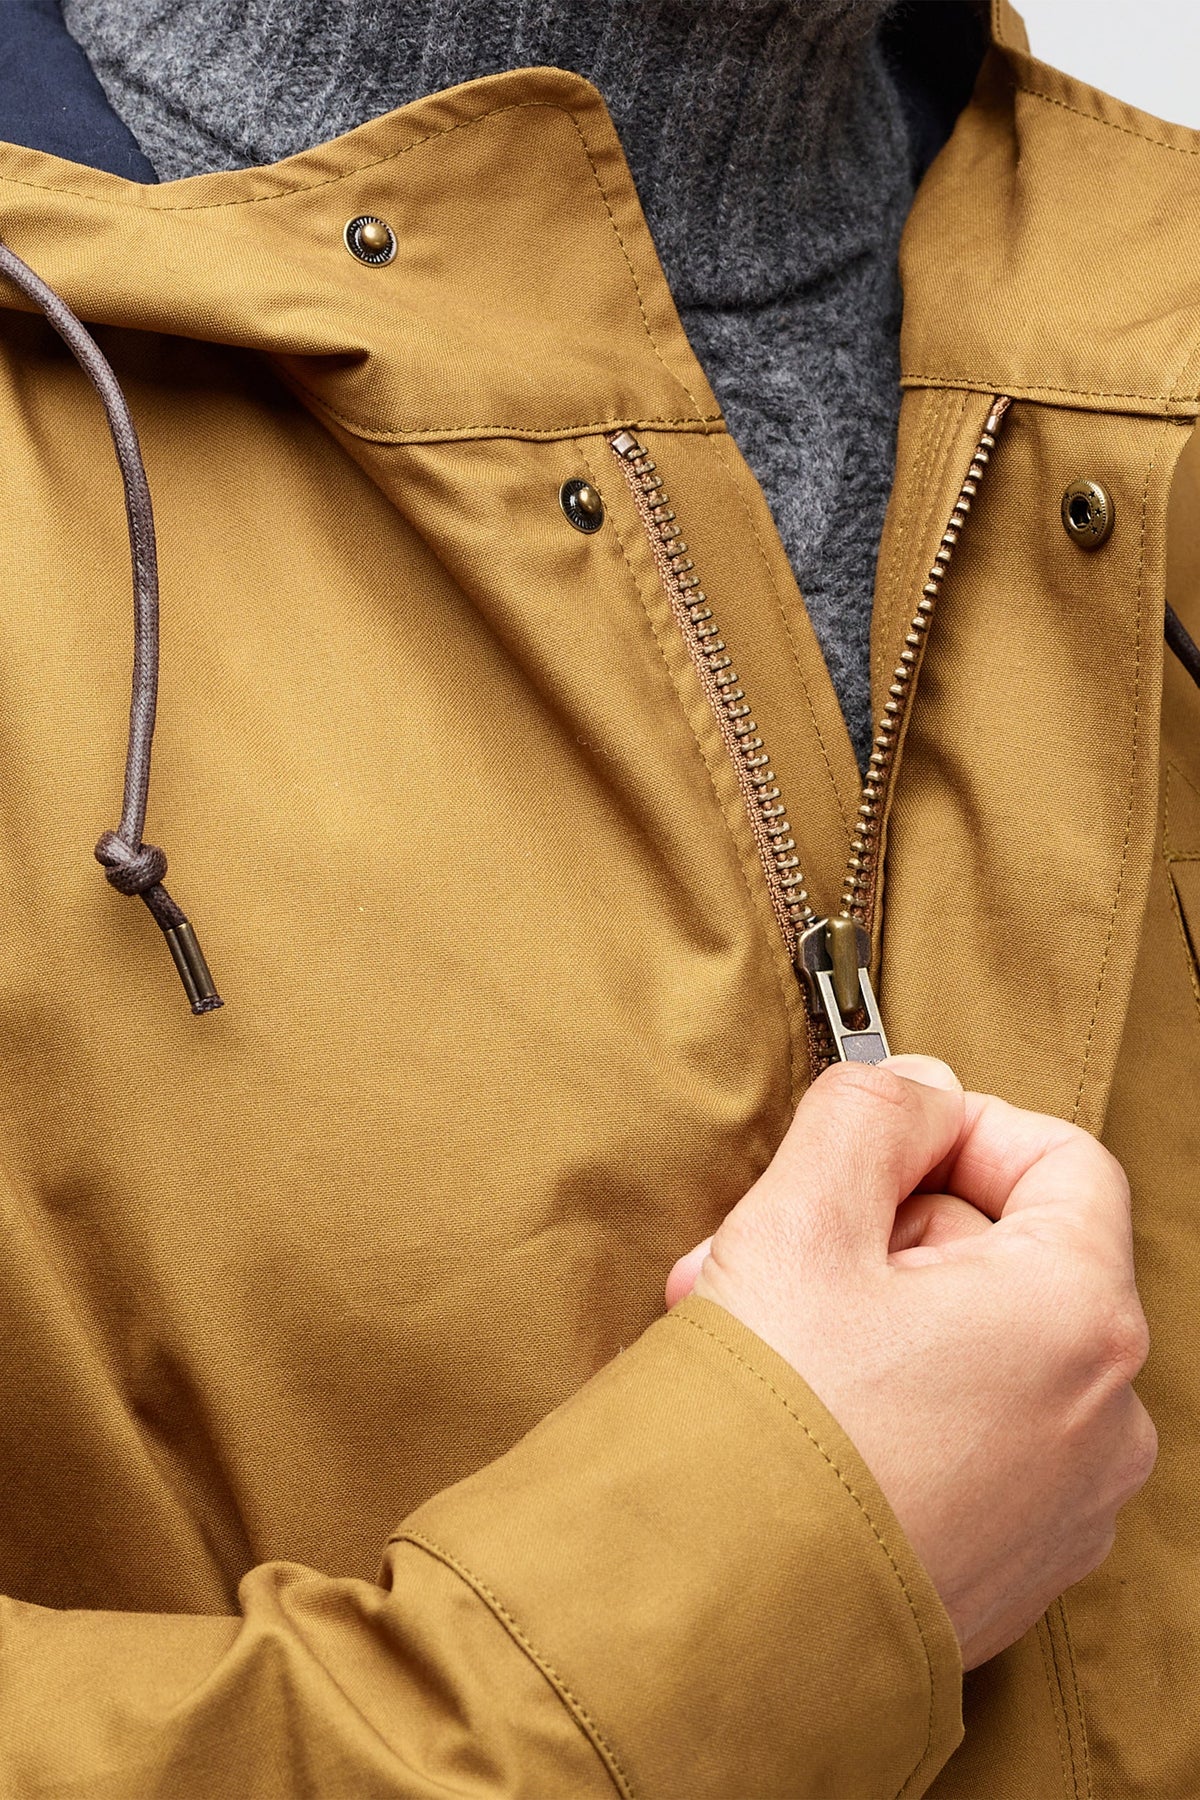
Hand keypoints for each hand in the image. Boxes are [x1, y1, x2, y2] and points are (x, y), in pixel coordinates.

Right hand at [666, 1057, 1155, 1669]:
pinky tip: (793, 1416)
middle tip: (764, 1252)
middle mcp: (1103, 1417)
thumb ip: (869, 1115)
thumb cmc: (769, 1430)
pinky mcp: (1015, 1564)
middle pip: (1006, 1254)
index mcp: (1076, 1315)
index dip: (958, 1128)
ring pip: (977, 1346)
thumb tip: (915, 1085)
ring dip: (867, 1317)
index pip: (1061, 1159)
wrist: (720, 1636)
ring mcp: (1065, 1504)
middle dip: (877, 1233)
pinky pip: (970, 1436)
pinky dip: (892, 1403)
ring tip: (754, 1337)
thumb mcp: (800, 1222)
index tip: (870, 1147)